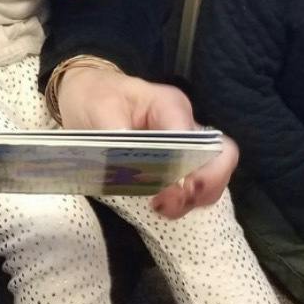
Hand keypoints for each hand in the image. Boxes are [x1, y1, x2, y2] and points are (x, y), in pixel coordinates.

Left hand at [55, 65, 235, 217]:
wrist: (83, 96)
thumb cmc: (94, 97)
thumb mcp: (99, 112)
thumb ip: (119, 139)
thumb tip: (138, 169)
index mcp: (170, 106)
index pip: (194, 140)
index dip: (187, 170)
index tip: (165, 194)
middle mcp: (185, 125)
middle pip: (220, 158)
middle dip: (203, 187)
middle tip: (169, 203)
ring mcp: (184, 146)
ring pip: (211, 177)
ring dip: (193, 198)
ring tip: (160, 207)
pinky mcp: (175, 163)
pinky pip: (192, 186)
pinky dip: (183, 200)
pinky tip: (158, 204)